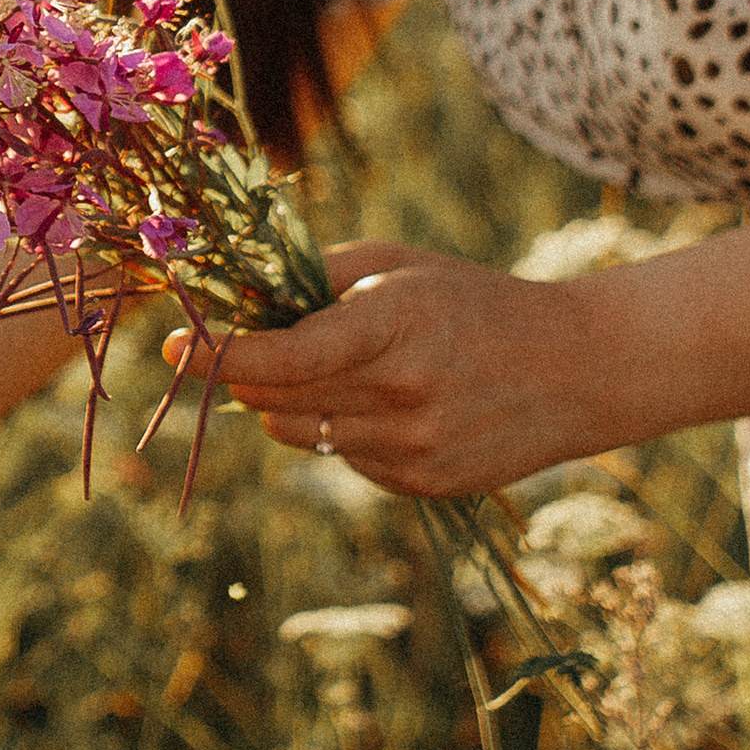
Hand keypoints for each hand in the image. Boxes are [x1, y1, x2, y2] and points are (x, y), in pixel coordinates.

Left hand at [164, 240, 596, 502]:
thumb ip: (316, 277)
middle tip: (242, 343)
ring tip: (339, 365)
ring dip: (288, 402)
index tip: (174, 345)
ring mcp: (414, 448)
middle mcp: (403, 394)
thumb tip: (235, 302)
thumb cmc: (473, 302)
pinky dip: (338, 429)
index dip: (216, 355)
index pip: (280, 357)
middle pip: (272, 400)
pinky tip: (388, 403)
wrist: (575, 370)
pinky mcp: (422, 484)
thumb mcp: (399, 265)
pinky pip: (340, 457)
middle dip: (243, 372)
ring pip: (296, 433)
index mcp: (395, 324)